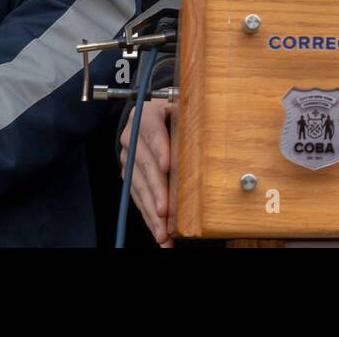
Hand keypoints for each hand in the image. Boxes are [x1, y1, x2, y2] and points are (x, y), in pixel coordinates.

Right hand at [118, 98, 173, 246]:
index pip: (152, 132)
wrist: (147, 114)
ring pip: (139, 188)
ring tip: (163, 233)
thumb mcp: (178, 103)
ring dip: (151, 212)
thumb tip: (210, 118)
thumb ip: (187, 112)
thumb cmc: (170, 110)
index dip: (160, 149)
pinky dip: (149, 217)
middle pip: (144, 166)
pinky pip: (138, 198)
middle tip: (165, 211)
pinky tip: (159, 233)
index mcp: (145, 116)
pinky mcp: (129, 176)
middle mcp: (131, 138)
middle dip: (156, 191)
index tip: (168, 166)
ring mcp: (128, 159)